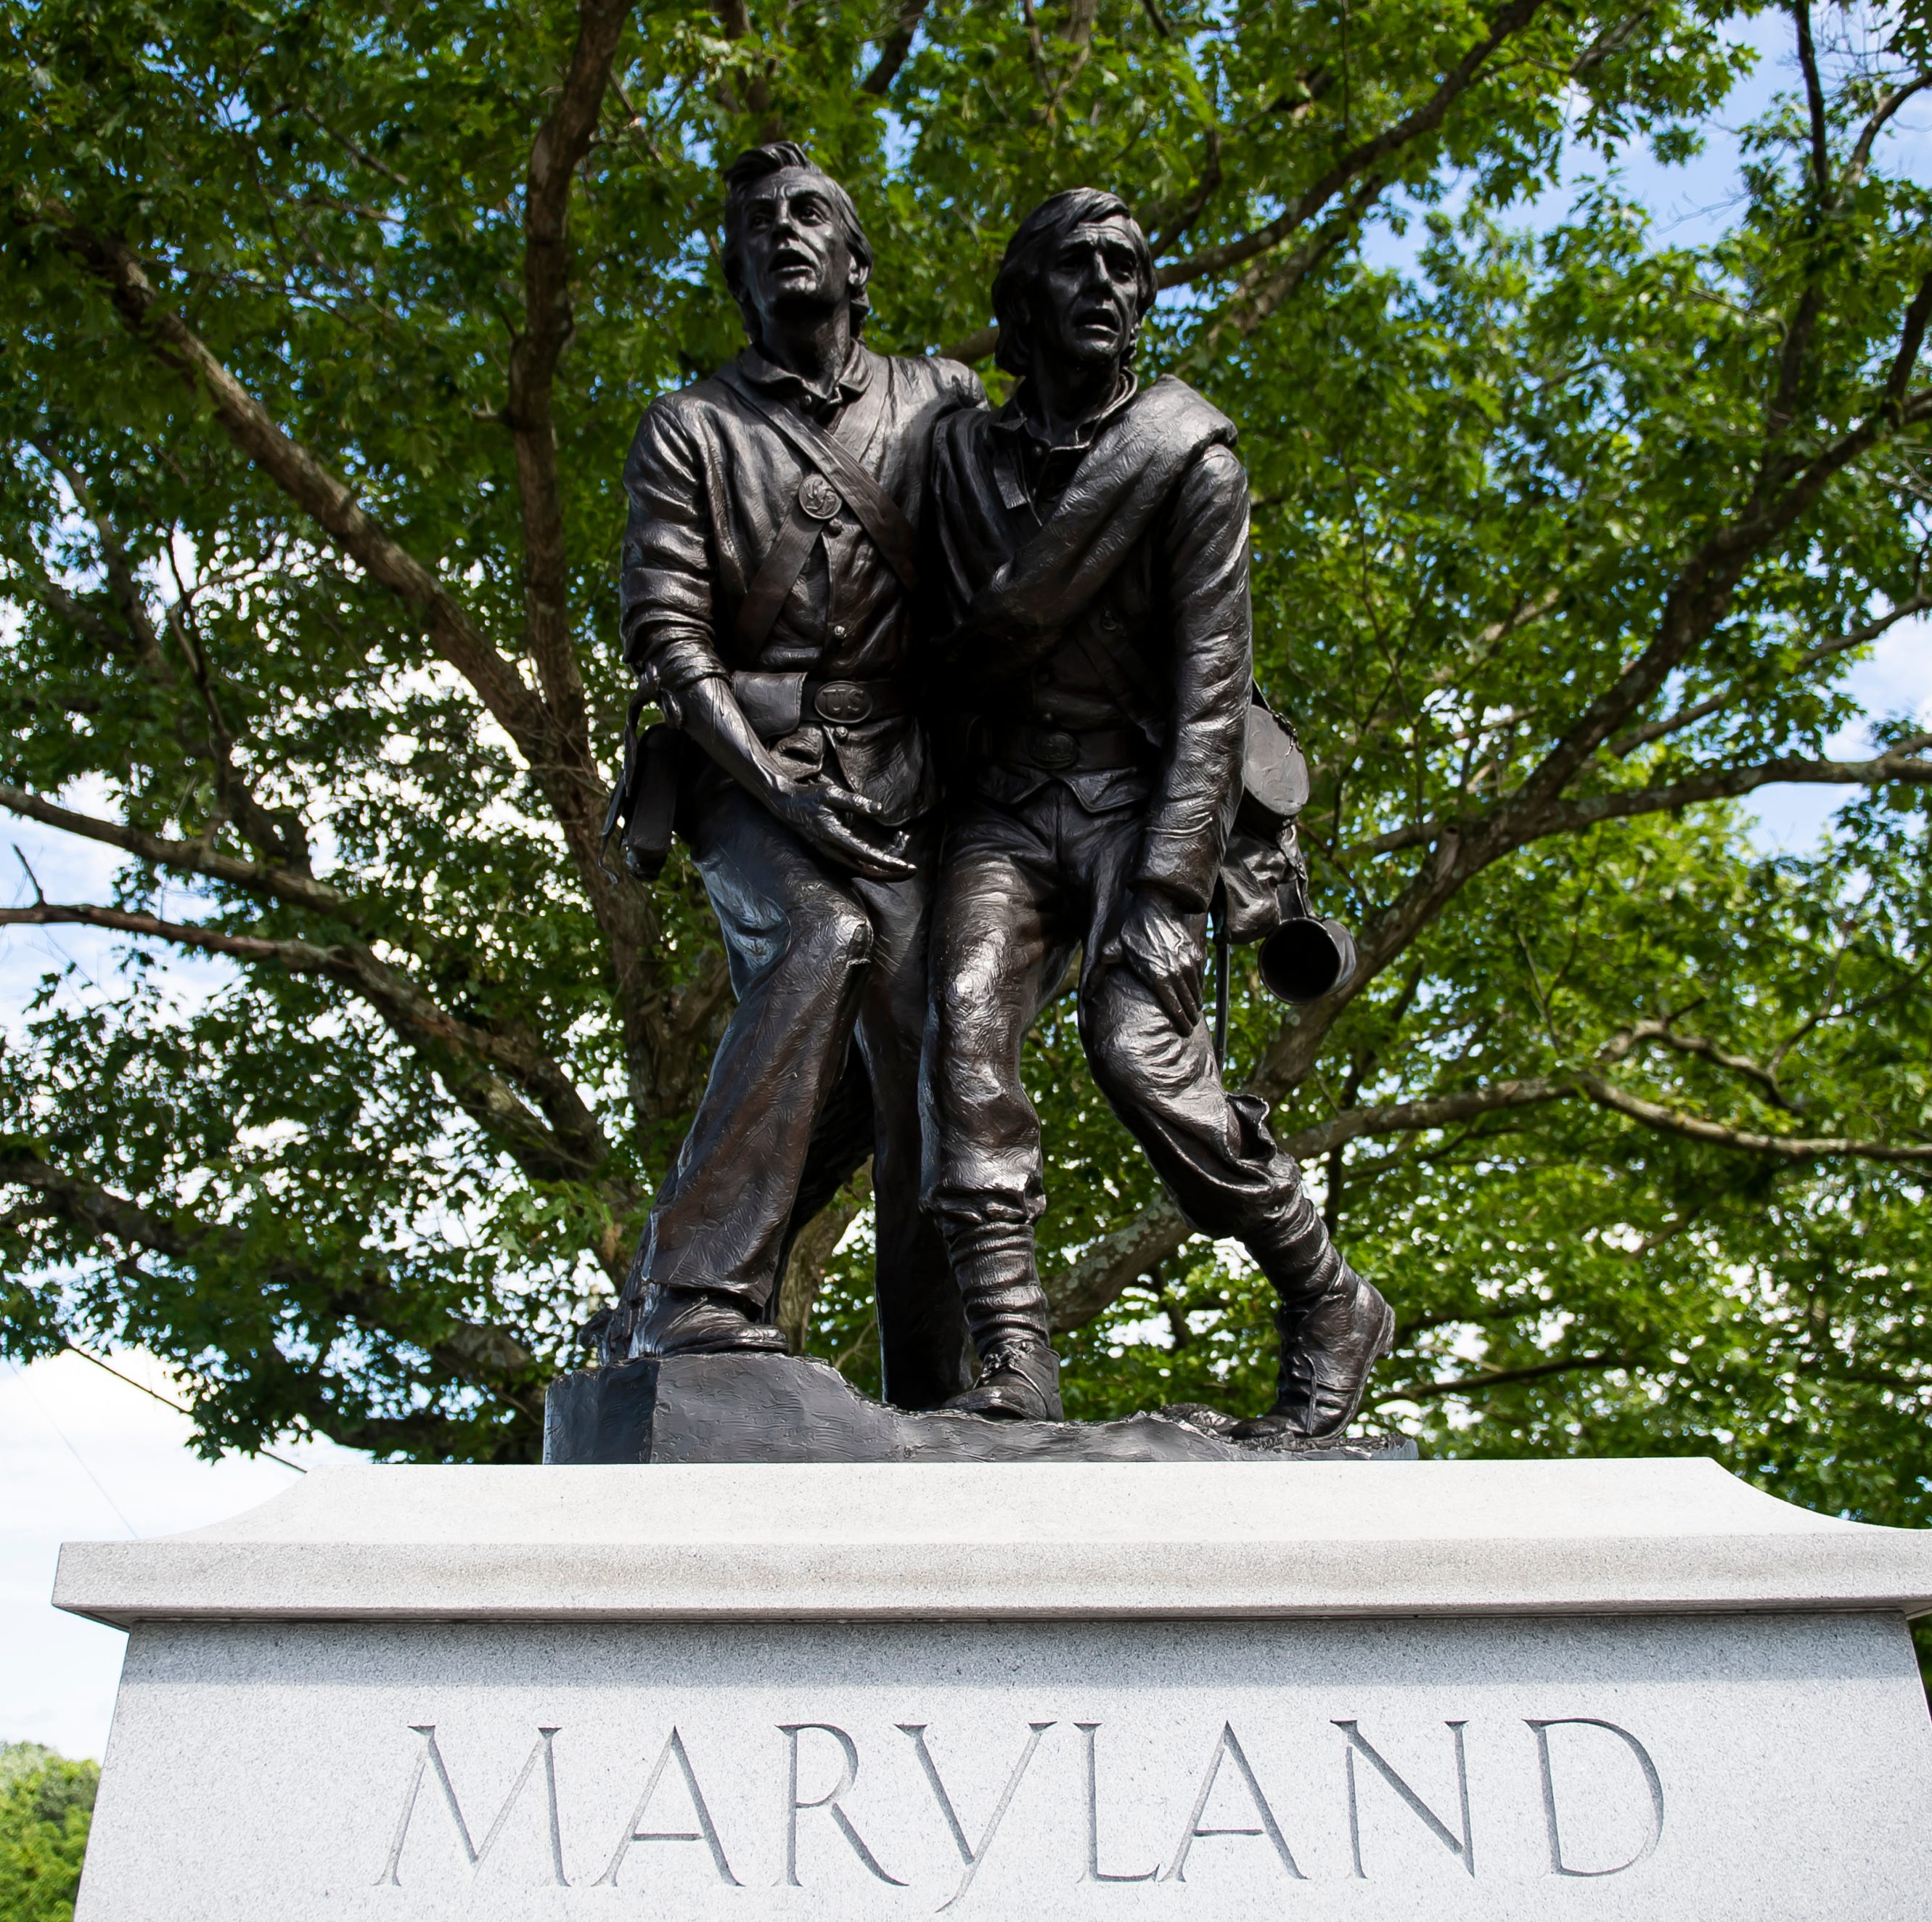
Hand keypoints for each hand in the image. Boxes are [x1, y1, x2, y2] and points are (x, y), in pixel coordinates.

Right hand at [766, 777, 916, 880]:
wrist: (786, 806)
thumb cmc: (809, 797)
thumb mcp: (831, 793)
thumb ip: (855, 802)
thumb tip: (879, 810)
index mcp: (833, 837)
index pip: (866, 855)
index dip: (888, 861)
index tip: (906, 864)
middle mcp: (833, 852)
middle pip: (868, 872)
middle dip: (892, 873)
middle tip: (914, 869)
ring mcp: (833, 856)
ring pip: (864, 870)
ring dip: (886, 864)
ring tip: (904, 843)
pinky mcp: (836, 855)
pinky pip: (860, 864)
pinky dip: (877, 859)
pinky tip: (892, 844)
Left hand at [1103, 884, 1204, 1033]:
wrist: (1154, 906)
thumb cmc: (1130, 931)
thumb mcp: (1110, 952)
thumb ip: (1097, 975)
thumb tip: (1085, 997)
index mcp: (1157, 977)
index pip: (1174, 1007)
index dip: (1181, 1022)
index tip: (1184, 1031)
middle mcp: (1176, 972)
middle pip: (1189, 1002)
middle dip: (1191, 1016)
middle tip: (1190, 1026)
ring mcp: (1188, 962)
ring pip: (1196, 990)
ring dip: (1196, 1002)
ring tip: (1194, 1012)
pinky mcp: (1195, 952)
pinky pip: (1200, 975)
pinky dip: (1198, 985)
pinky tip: (1195, 992)